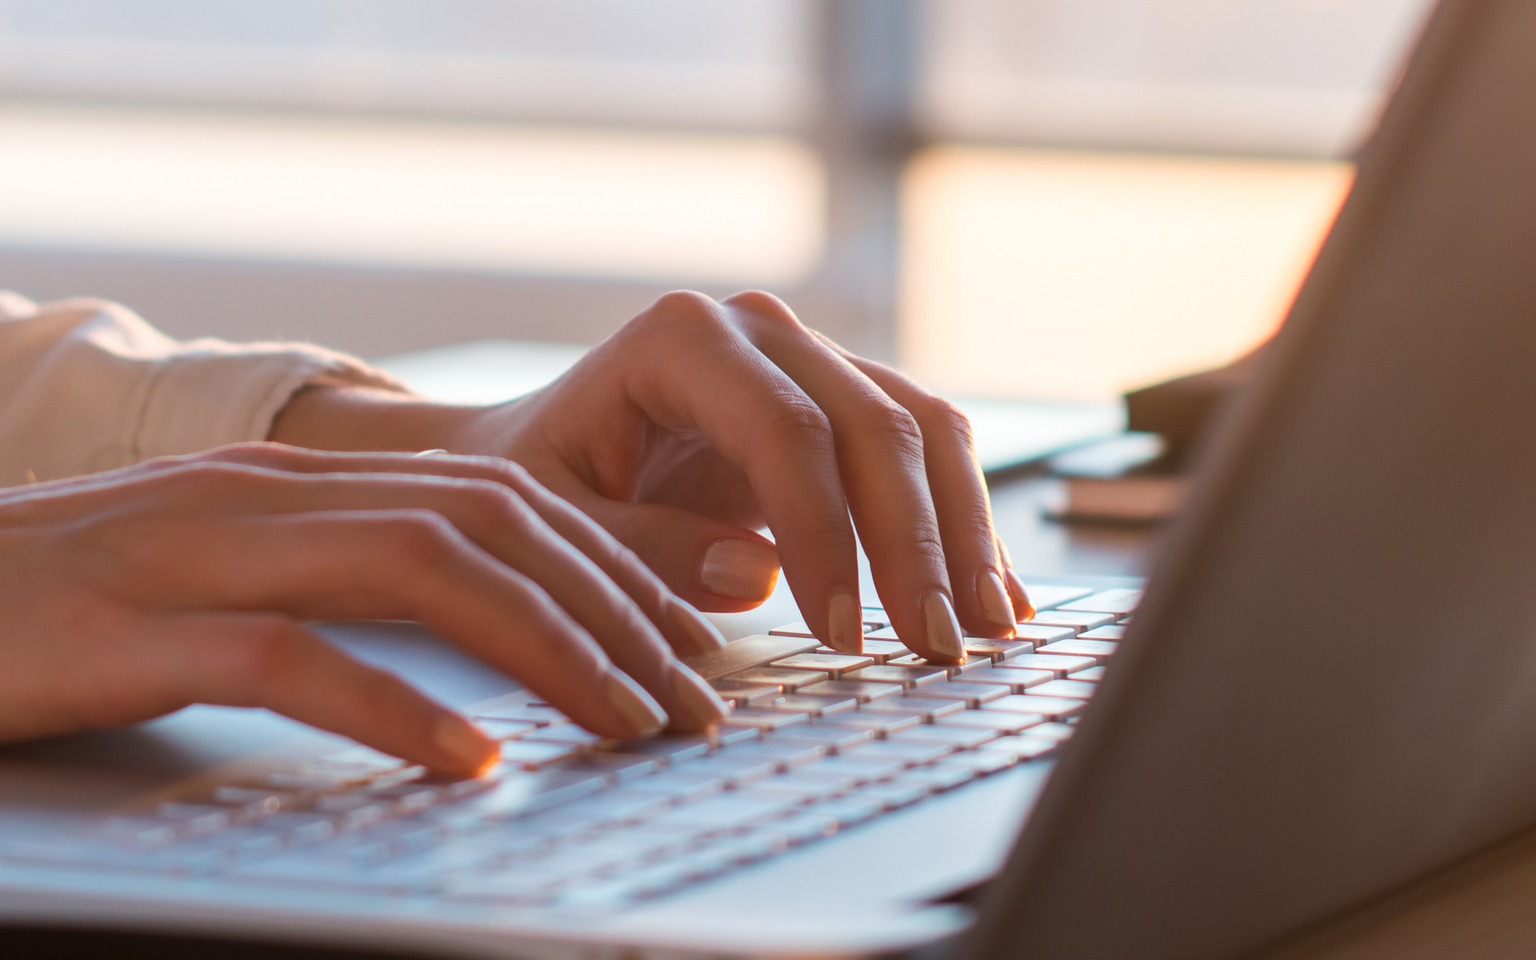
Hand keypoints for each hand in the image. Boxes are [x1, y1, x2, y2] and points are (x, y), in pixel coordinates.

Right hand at [0, 445, 728, 777]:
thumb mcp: (179, 601)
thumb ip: (306, 611)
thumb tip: (440, 680)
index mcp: (278, 484)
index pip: (498, 497)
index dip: (622, 561)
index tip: (712, 637)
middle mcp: (255, 495)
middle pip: (494, 525)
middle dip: (624, 610)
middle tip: (707, 703)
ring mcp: (191, 553)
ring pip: (426, 573)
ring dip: (553, 653)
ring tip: (637, 727)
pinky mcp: (125, 628)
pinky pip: (293, 659)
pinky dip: (398, 712)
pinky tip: (471, 766)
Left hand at [271, 291, 1030, 661]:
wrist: (535, 450)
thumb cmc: (534, 484)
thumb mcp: (553, 524)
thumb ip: (641, 548)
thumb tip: (759, 572)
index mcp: (683, 338)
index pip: (787, 431)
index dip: (826, 534)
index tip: (840, 633)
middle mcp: (763, 330)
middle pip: (875, 428)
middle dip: (915, 547)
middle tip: (937, 648)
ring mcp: (815, 358)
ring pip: (925, 431)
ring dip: (965, 536)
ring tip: (989, 632)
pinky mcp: (849, 403)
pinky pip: (930, 454)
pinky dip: (967, 526)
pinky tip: (1002, 598)